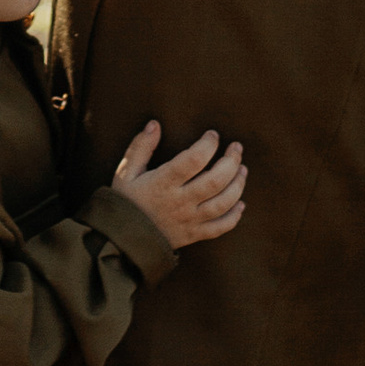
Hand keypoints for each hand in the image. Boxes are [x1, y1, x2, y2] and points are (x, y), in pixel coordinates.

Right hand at [110, 121, 247, 250]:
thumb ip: (141, 147)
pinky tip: (241, 204)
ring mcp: (188, 220)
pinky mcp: (193, 235)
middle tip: (237, 147)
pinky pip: (219, 228)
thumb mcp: (126, 172)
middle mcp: (179, 202)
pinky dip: (234, 217)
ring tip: (243, 169)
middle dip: (231, 161)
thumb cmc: (125, 202)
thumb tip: (155, 124)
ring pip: (222, 204)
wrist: (121, 241)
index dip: (207, 145)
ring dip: (237, 185)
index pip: (193, 160)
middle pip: (215, 181)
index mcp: (162, 183)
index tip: (213, 135)